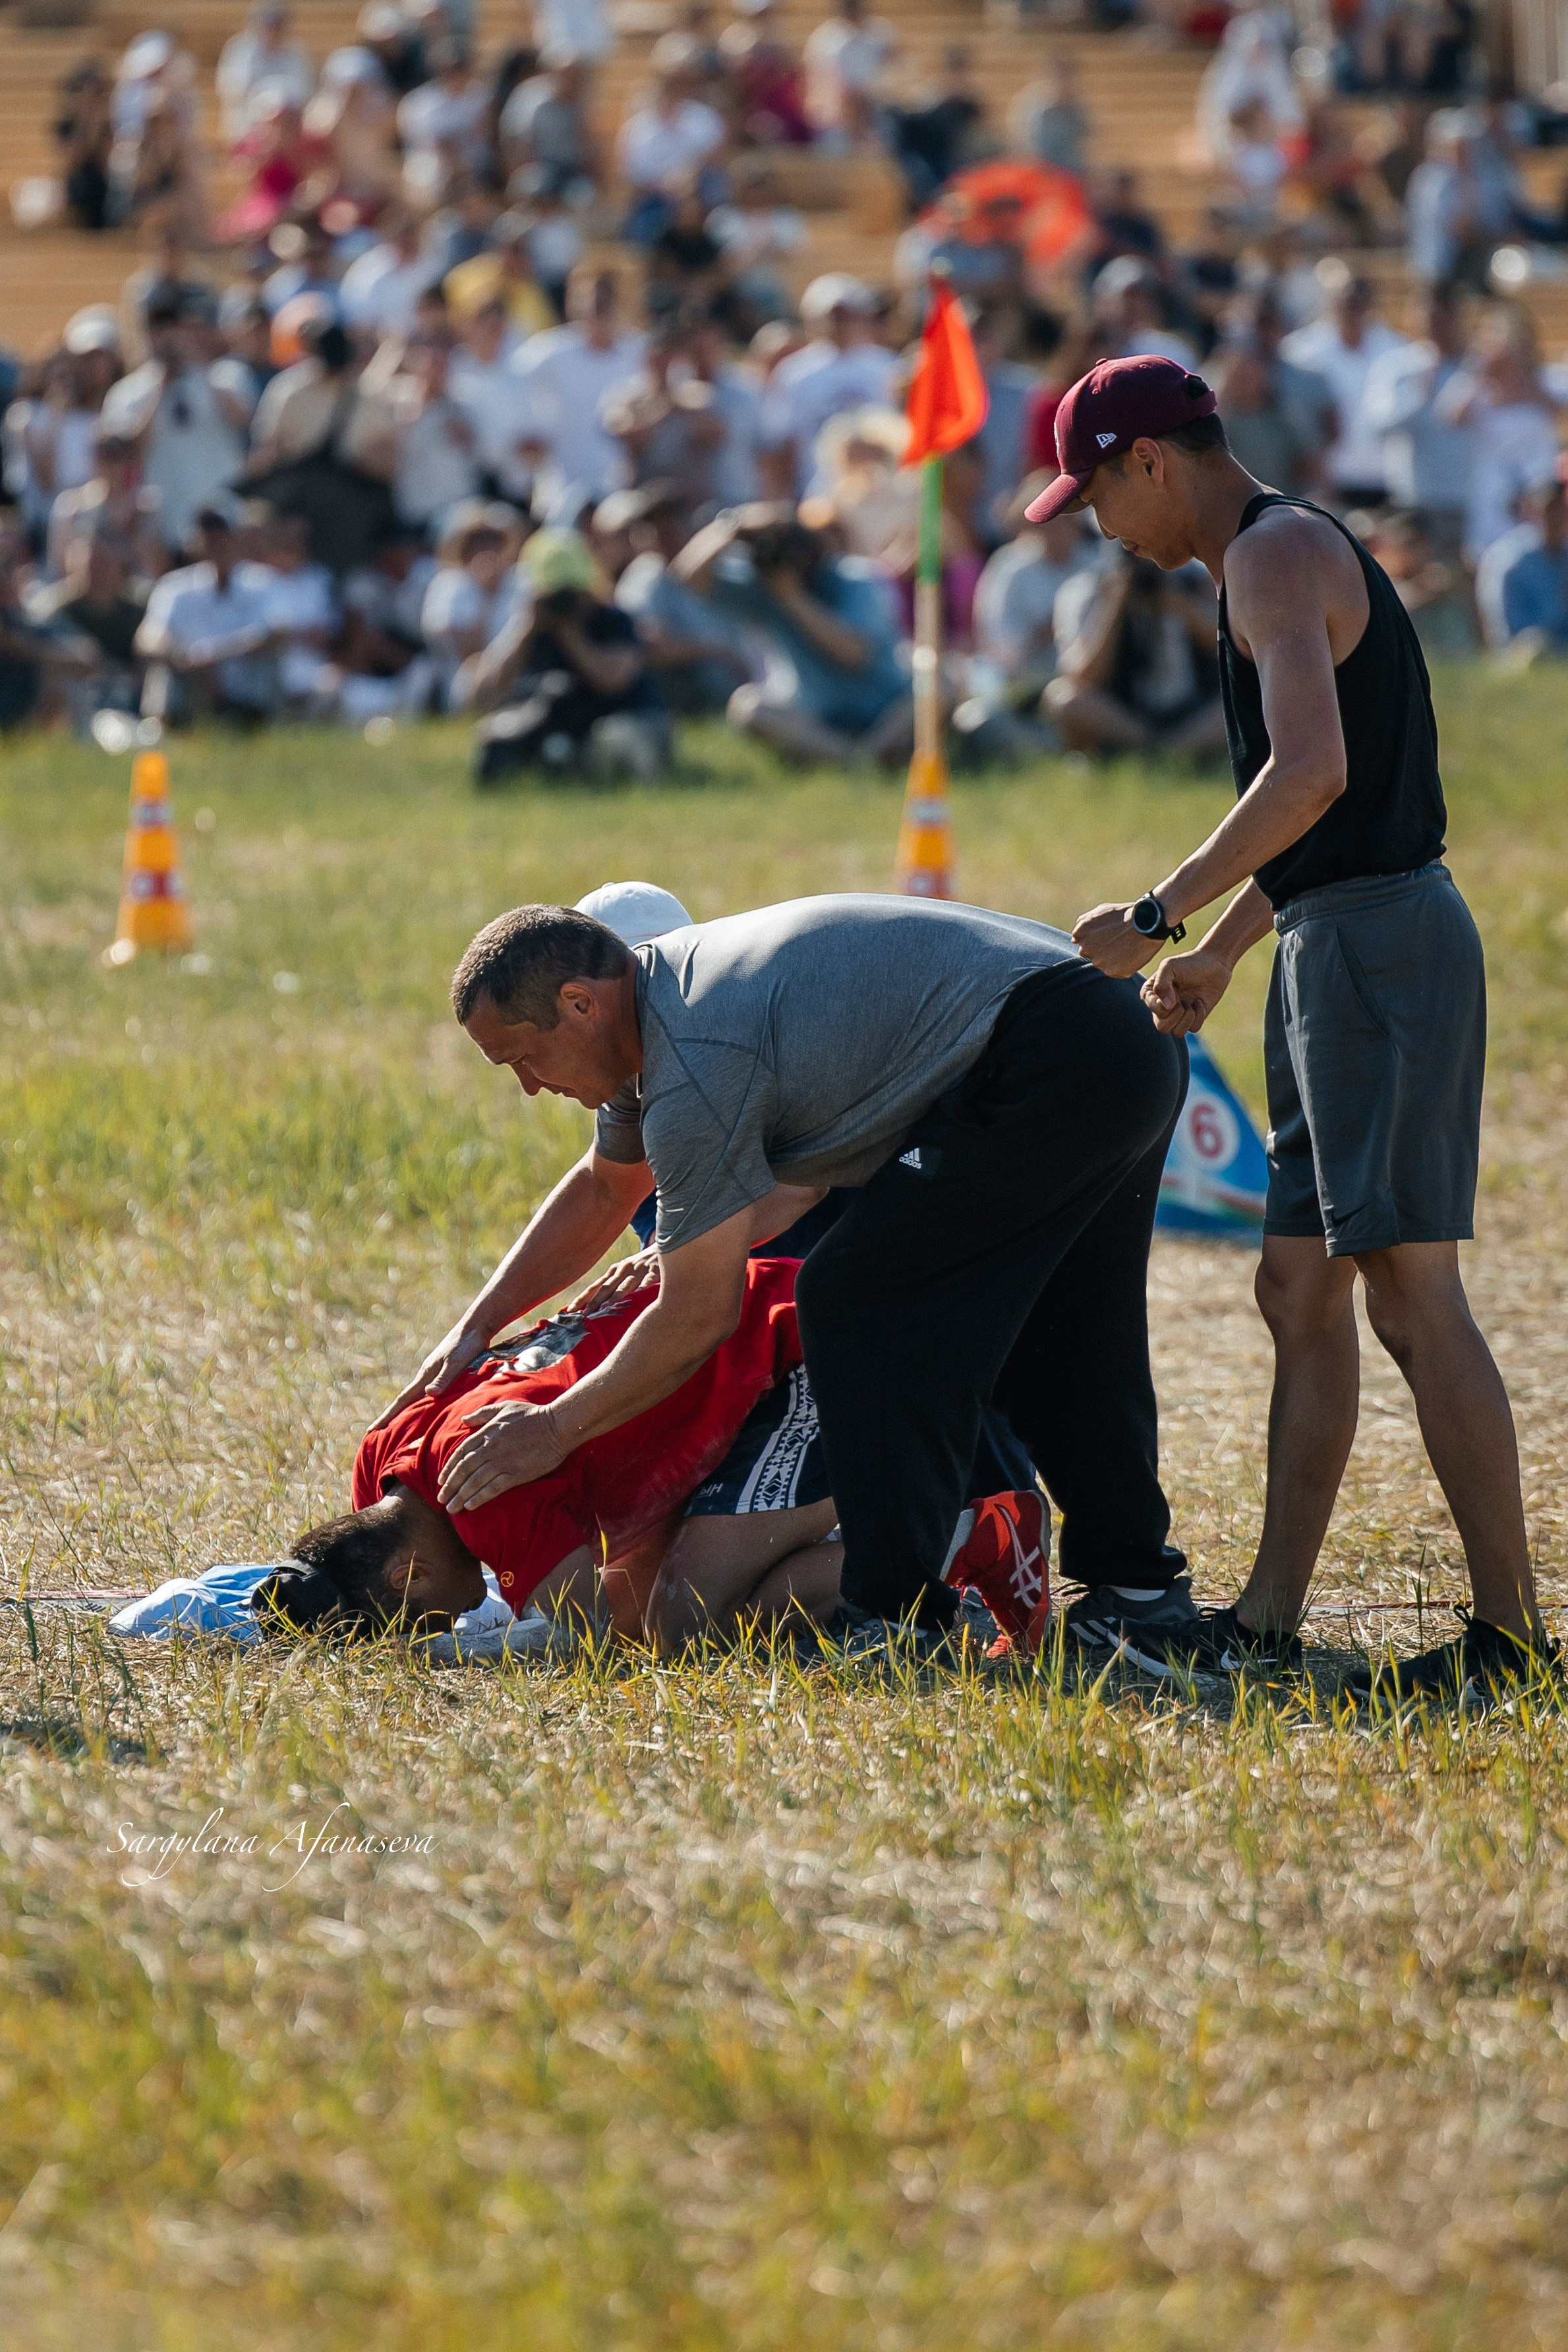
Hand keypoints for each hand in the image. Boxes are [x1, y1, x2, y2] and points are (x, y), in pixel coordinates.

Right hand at [367, 1315, 491, 1431]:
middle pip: (404, 1401)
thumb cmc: (466, 1345)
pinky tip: (424, 1412)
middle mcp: (426, 1376)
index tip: (372, 1429)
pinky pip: (428, 1395)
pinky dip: (421, 1406)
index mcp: (425, 1375)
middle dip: (390, 1418)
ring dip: (405, 1413)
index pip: (402, 1400)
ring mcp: (434, 1374)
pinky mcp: (444, 1373)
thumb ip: (444, 1378)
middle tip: (375, 1434)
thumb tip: (428, 1394)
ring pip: (416, 1398)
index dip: (387, 1416)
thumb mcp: (456, 1362)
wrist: (475, 1326)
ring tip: (396, 1429)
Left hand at [437, 1398, 568, 1513]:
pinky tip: (470, 1506)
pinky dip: (480, 1497)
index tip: (441, 1480)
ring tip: (451, 1508)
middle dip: (450, 1486)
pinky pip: (493, 1488)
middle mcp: (490, 1448)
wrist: (556, 1425)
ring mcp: (502, 1462)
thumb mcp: (504, 1408)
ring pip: (474, 1482)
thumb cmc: (531, 1415)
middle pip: (464, 1470)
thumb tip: (464, 1419)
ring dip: (460, 1496)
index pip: (460, 1453)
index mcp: (486, 1433)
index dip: (449, 1468)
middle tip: (441, 1499)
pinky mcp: (516, 1473)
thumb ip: (482, 1414)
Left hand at [566, 1248, 659, 1315]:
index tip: (569, 1310)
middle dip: (595, 1301)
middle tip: (585, 1315)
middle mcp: (623, 1269)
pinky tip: (643, 1292)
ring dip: (617, 1295)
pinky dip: (646, 1284)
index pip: (595, 1287)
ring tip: (607, 1306)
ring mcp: (639, 1268)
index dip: (582, 1298)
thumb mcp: (626, 1272)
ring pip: (626, 1283)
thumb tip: (599, 1306)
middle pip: (606, 1287)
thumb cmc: (643, 1265)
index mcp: (614, 1272)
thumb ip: (614, 1287)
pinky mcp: (656, 1268)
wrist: (665, 1244)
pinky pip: (650, 1278)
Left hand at [1072, 902, 1158, 978]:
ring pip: (1104, 964)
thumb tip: (1074, 939)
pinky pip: (1117, 971)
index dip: (1098, 940)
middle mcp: (1086, 950)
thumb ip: (1083, 923)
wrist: (1147, 921)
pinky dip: (1123, 965)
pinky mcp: (1114, 971)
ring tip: (1127, 946)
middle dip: (1103, 950)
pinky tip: (1131, 954)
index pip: (1084, 944)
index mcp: (1080, 935)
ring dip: (1113, 958)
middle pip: (1092, 955)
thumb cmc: (1124, 914)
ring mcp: (1099, 962)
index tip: (1109, 936)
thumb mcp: (1099, 911)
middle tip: (1119, 941)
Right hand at [1141, 947, 1232, 1035]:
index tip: (1175, 988)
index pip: (1153, 1009)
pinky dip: (1199, 1016)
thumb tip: (1166, 1007)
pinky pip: (1193, 1029)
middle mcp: (1162, 1007)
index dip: (1165, 1002)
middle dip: (1175, 1015)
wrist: (1214, 964)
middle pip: (1162, 1027)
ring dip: (1187, 1017)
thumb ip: (1161, 984)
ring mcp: (1178, 1015)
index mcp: (1151, 994)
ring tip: (1191, 1002)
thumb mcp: (1169, 966)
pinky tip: (1199, 1002)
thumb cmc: (1189, 963)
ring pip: (1177, 1033)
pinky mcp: (1193, 1019)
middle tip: (1183, 1000)